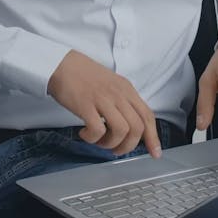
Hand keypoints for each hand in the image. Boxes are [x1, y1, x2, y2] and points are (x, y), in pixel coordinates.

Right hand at [47, 50, 161, 158]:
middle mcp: (118, 94)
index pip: (147, 116)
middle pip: (137, 127)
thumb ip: (123, 101)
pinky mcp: (86, 105)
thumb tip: (130, 127)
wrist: (62, 64)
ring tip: (98, 141)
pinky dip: (92, 138)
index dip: (153, 137)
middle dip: (128, 146)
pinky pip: (97, 130)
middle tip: (115, 149)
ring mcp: (103, 99)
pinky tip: (84, 133)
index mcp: (127, 89)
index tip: (155, 153)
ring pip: (121, 131)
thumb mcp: (112, 84)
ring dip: (110, 144)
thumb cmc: (85, 76)